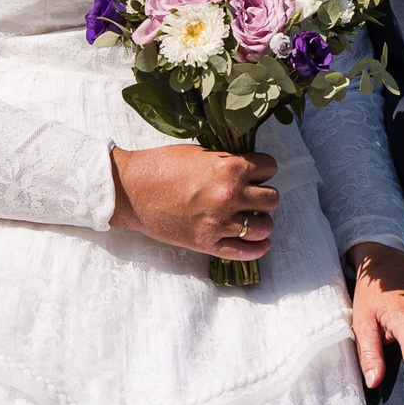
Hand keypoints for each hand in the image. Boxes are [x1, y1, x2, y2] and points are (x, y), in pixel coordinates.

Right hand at [108, 145, 277, 261]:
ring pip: (264, 226)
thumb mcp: (199, 153)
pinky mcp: (208, 243)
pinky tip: (260, 242)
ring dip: (261, 221)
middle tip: (253, 196)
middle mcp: (229, 195)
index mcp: (229, 167)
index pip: (269, 167)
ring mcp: (220, 222)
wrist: (131, 190)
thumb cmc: (162, 166)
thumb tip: (248, 170)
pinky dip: (259, 247)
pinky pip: (246, 251)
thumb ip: (226, 161)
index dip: (264, 169)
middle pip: (272, 198)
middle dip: (264, 195)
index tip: (258, 173)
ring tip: (253, 218)